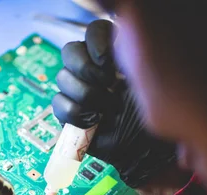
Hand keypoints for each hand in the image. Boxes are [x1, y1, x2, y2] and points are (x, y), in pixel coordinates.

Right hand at [52, 19, 178, 189]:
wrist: (141, 150)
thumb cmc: (148, 117)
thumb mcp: (142, 84)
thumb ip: (123, 61)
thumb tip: (103, 57)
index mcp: (111, 56)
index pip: (93, 31)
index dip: (96, 42)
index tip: (109, 63)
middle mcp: (92, 70)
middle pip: (70, 51)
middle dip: (86, 68)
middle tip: (106, 84)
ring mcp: (77, 90)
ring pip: (62, 78)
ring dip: (85, 95)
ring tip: (107, 109)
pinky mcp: (68, 113)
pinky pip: (58, 104)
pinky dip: (75, 114)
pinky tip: (93, 121)